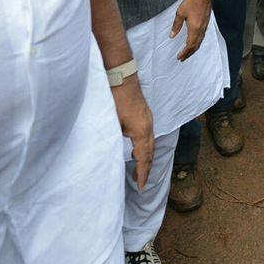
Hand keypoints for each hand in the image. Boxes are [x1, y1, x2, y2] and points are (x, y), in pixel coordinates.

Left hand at [110, 73, 153, 189]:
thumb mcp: (112, 122)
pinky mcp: (146, 115)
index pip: (144, 158)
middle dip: (146, 168)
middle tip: (141, 183)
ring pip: (151, 144)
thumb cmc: (115, 98)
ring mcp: (149, 120)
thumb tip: (113, 155)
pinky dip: (147, 148)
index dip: (142, 173)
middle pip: (151, 152)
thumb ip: (115, 139)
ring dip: (147, 158)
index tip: (141, 186)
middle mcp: (149, 126)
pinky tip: (140, 150)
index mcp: (141, 131)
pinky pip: (149, 136)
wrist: (122, 77)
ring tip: (140, 169)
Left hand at [169, 0, 212, 60]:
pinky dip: (197, 42)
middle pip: (195, 46)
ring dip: (193, 49)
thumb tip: (172, 36)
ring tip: (187, 52)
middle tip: (182, 58)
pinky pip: (202, 36)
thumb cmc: (192, 1)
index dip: (184, 52)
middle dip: (189, 53)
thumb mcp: (180, 13)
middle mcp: (201, 29)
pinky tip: (194, 41)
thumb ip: (176, 26)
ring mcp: (205, 26)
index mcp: (194, 28)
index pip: (189, 45)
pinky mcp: (206, 23)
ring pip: (200, 42)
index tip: (179, 57)